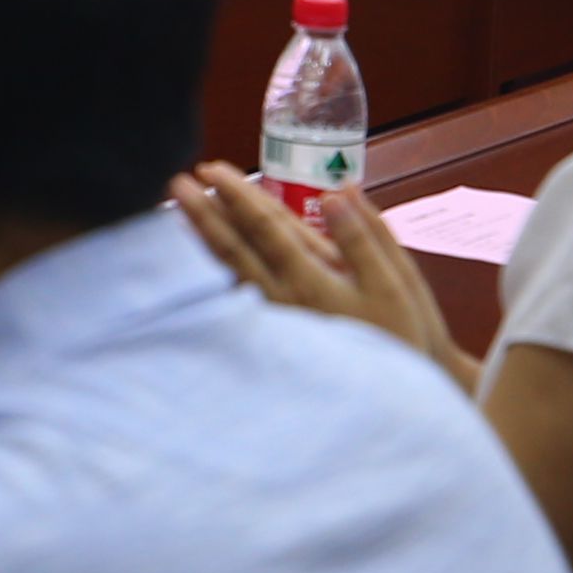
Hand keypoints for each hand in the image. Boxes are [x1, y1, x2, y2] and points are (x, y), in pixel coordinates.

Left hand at [170, 161, 469, 389]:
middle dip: (203, 213)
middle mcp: (283, 299)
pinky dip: (209, 280)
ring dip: (199, 245)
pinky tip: (193, 267)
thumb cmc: (399, 339)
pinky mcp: (268, 344)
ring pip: (226, 276)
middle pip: (233, 249)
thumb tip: (337, 191)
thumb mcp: (395, 286)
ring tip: (173, 219)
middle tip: (174, 183)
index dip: (236, 194)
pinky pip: (230, 304)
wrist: (390, 404)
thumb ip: (365, 237)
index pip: (265, 226)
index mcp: (311, 280)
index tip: (210, 168)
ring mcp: (271, 324)